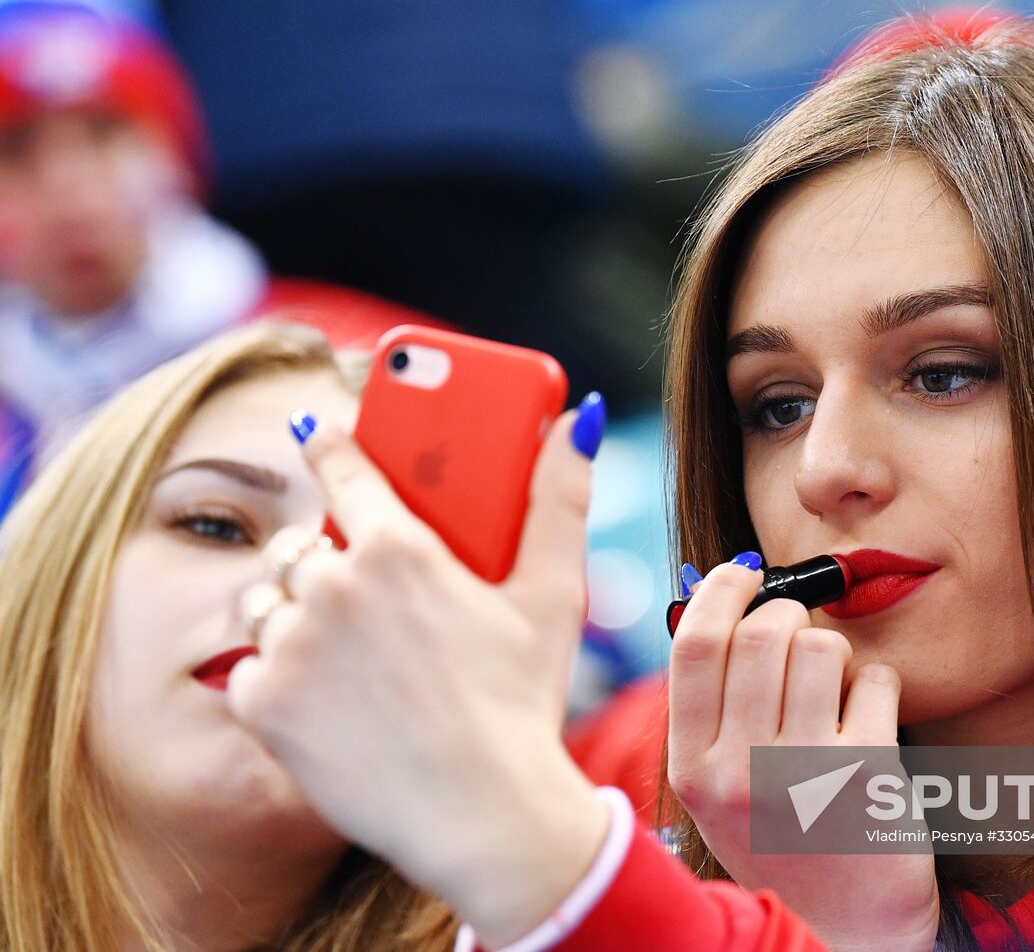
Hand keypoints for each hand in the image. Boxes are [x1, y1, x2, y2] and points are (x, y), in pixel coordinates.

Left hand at [227, 402, 608, 947]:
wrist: (483, 817)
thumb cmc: (520, 703)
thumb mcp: (553, 594)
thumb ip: (560, 497)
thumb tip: (580, 418)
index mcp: (399, 546)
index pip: (340, 463)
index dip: (329, 444)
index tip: (315, 432)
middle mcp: (334, 584)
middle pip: (303, 543)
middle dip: (328, 562)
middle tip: (371, 607)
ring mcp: (292, 643)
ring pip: (269, 600)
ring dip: (297, 618)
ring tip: (350, 659)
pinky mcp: (262, 701)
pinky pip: (251, 663)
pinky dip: (281, 679)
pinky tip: (331, 704)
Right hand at [667, 560, 938, 951]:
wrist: (848, 930)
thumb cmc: (784, 842)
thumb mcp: (720, 788)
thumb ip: (713, 708)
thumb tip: (727, 599)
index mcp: (691, 769)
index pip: (695, 645)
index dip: (721, 591)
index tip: (744, 572)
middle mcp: (736, 773)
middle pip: (762, 631)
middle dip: (789, 616)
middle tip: (800, 640)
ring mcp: (801, 775)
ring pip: (821, 645)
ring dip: (834, 654)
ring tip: (835, 695)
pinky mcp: (865, 777)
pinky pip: (875, 679)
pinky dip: (877, 688)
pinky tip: (869, 724)